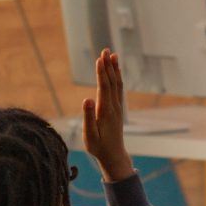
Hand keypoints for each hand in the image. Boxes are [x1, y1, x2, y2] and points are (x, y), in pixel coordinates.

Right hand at [79, 49, 133, 182]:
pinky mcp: (117, 109)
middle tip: (105, 50)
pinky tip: (115, 70)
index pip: (104, 87)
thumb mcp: (90, 135)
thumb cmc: (98, 147)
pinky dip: (117, 77)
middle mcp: (114, 107)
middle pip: (112, 82)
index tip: (99, 59)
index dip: (102, 73)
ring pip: (117, 84)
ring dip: (114, 69)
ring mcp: (117, 107)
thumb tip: (87, 99)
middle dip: (108, 66)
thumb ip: (88, 118)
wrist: (114, 155)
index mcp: (106, 111)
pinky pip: (118, 89)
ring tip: (112, 55)